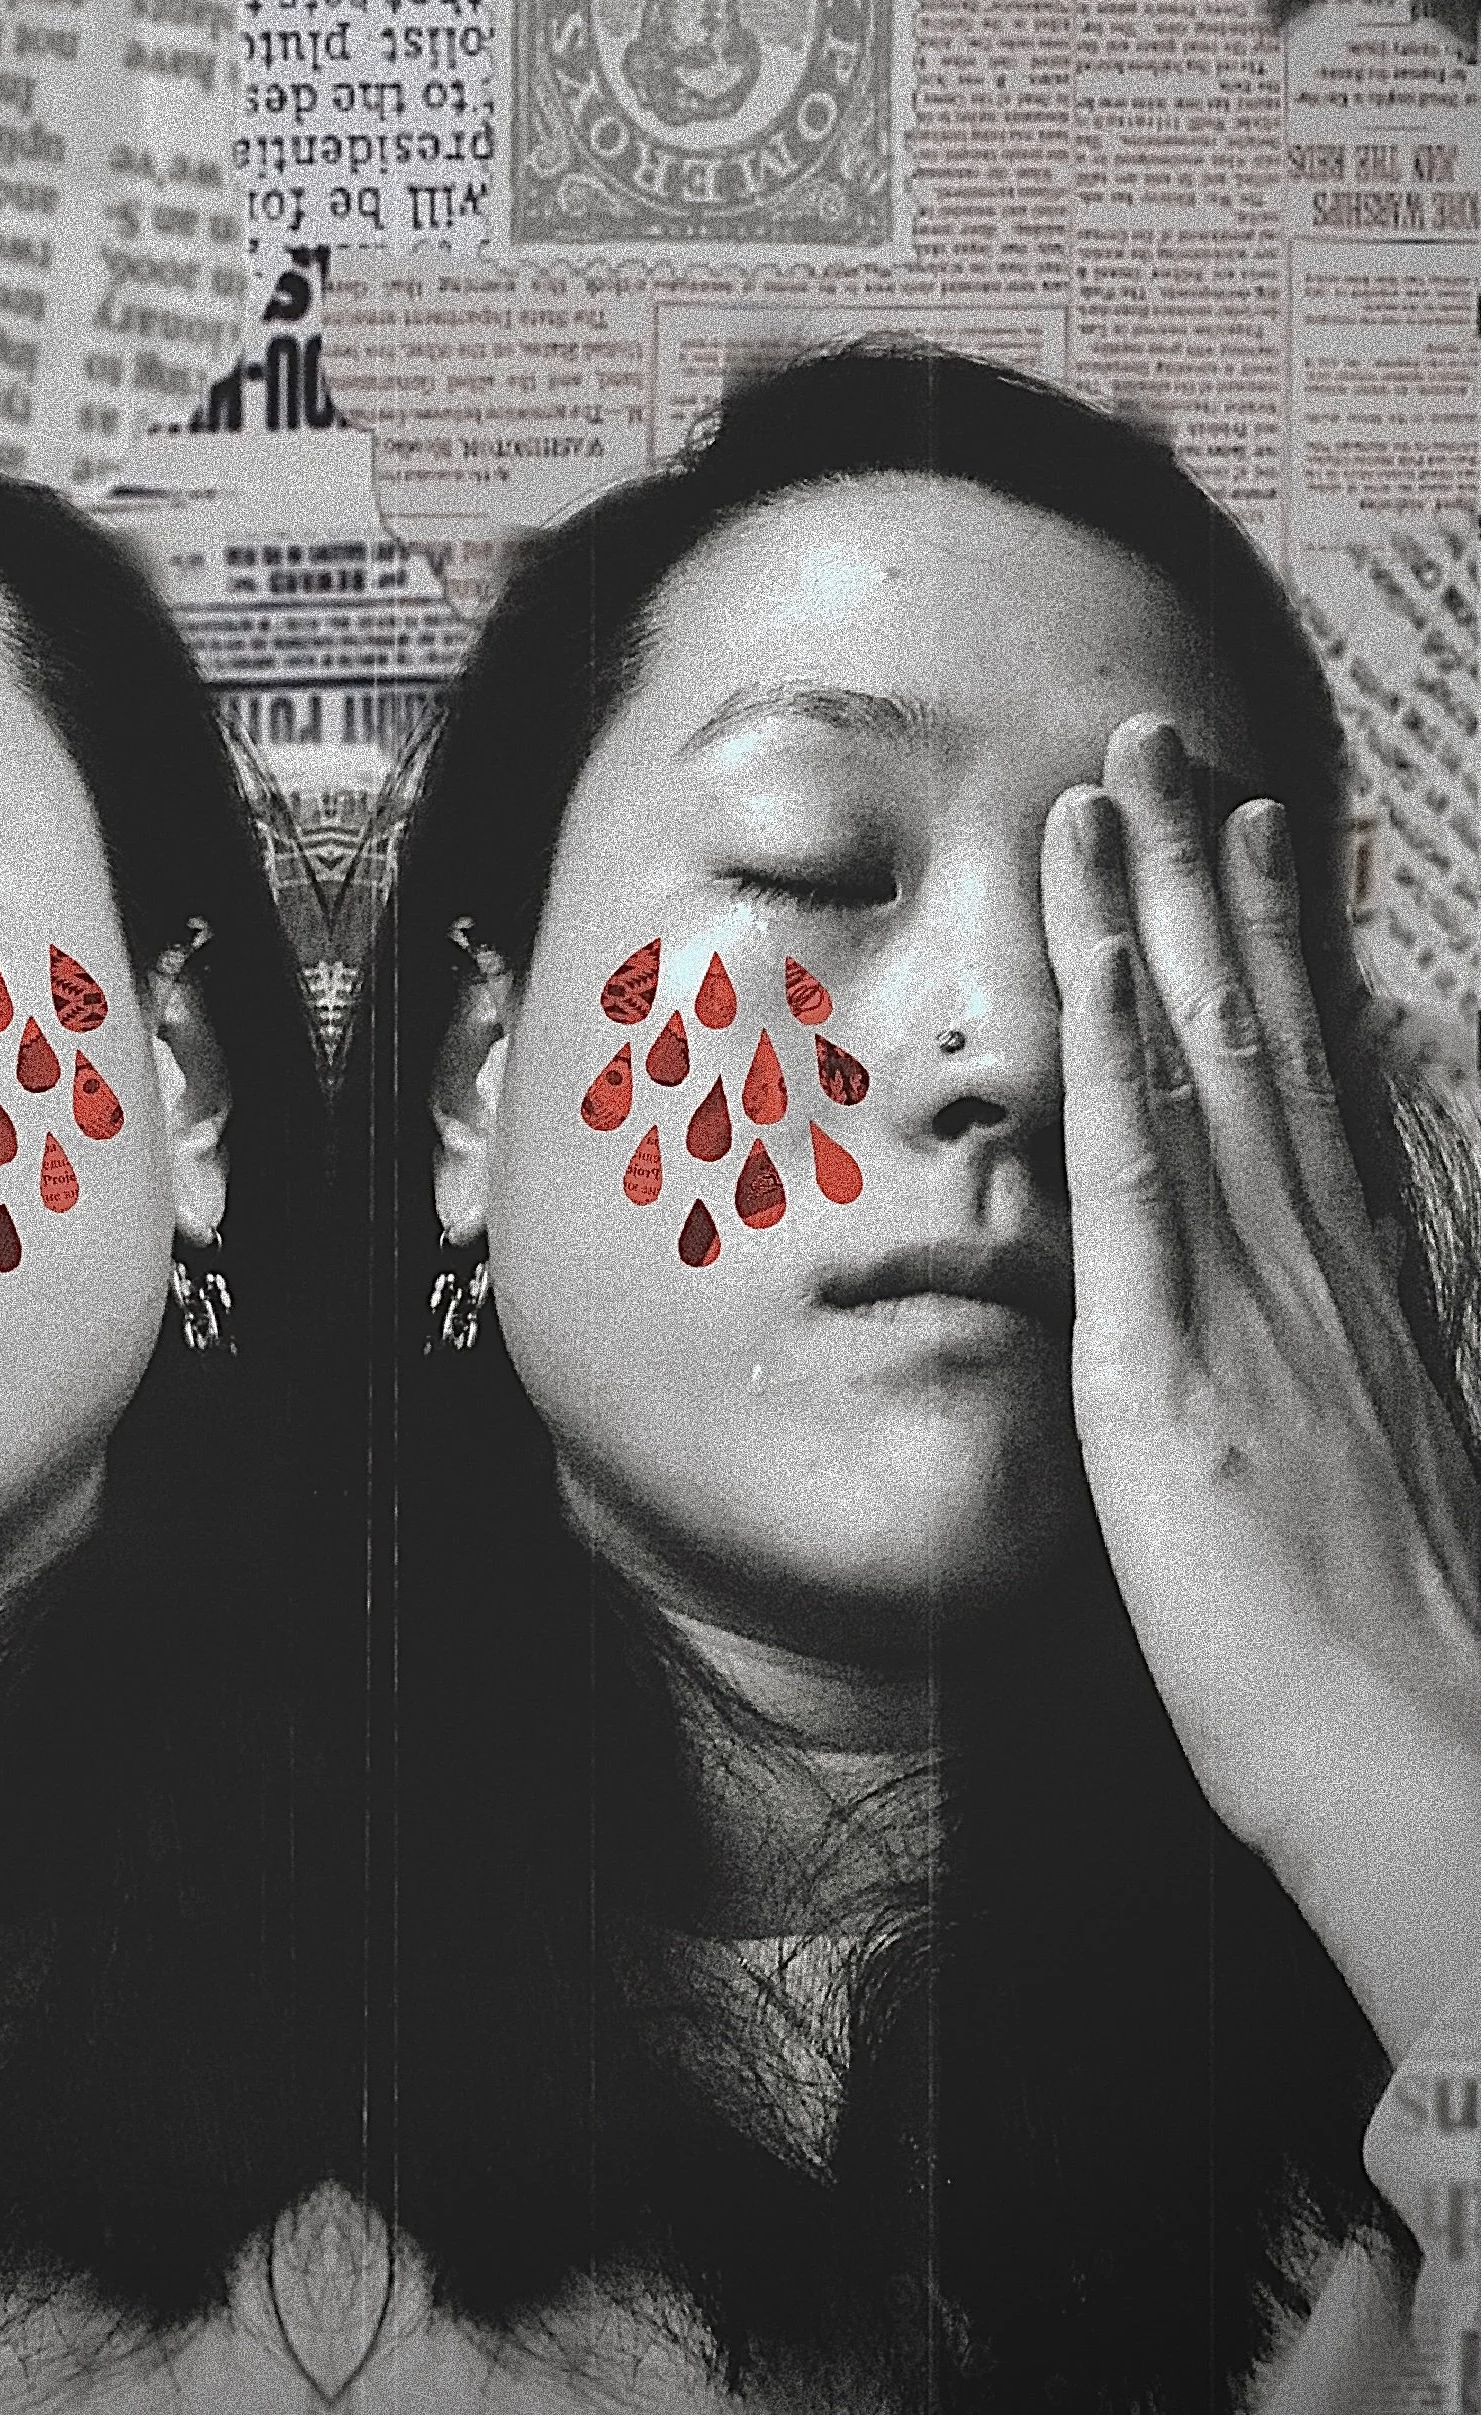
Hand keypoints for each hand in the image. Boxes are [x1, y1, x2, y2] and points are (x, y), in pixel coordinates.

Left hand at [1041, 714, 1480, 2060]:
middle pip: (1258, 1033)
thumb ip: (1344, 1377)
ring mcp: (1252, 1302)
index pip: (1313, 1081)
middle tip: (1167, 747)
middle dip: (1208, 881)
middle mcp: (1318, 1266)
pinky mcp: (1172, 1367)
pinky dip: (1113, 1056)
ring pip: (1195, 1065)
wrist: (1440, 1782)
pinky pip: (1137, 1179)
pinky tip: (1090, 957)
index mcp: (1361, 1292)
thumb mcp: (1386, 1480)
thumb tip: (1329, 1327)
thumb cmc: (1410, 1671)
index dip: (1285, 949)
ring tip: (1115, 789)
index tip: (1261, 836)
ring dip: (1150, 917)